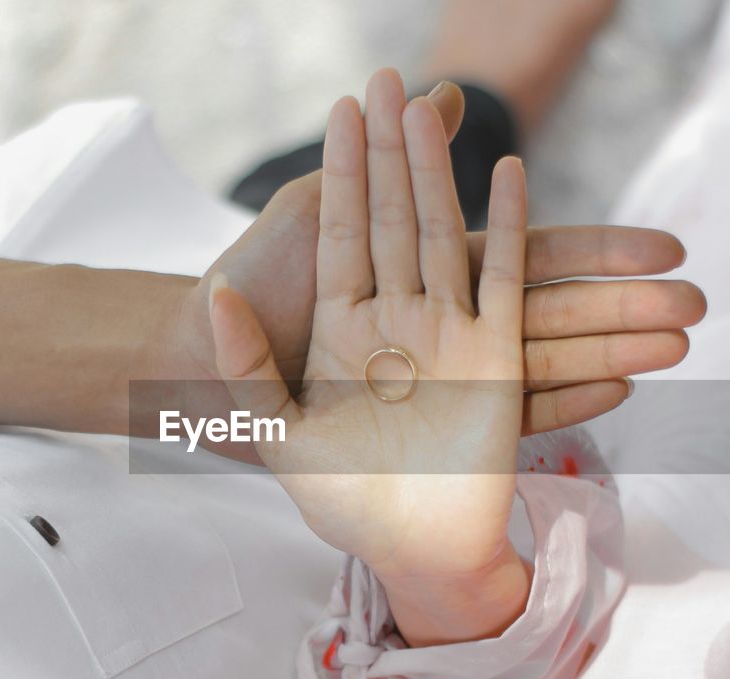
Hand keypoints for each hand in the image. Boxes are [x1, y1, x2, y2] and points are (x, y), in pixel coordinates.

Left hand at [172, 71, 702, 461]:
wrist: (404, 545)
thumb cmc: (334, 493)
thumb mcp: (272, 425)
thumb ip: (243, 358)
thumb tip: (217, 290)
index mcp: (340, 326)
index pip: (344, 228)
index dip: (346, 169)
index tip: (348, 103)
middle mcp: (394, 318)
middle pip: (396, 217)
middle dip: (393, 151)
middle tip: (393, 82)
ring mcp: (446, 333)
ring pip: (446, 233)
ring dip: (440, 172)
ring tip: (433, 108)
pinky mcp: (496, 357)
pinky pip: (505, 282)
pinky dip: (513, 228)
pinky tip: (512, 174)